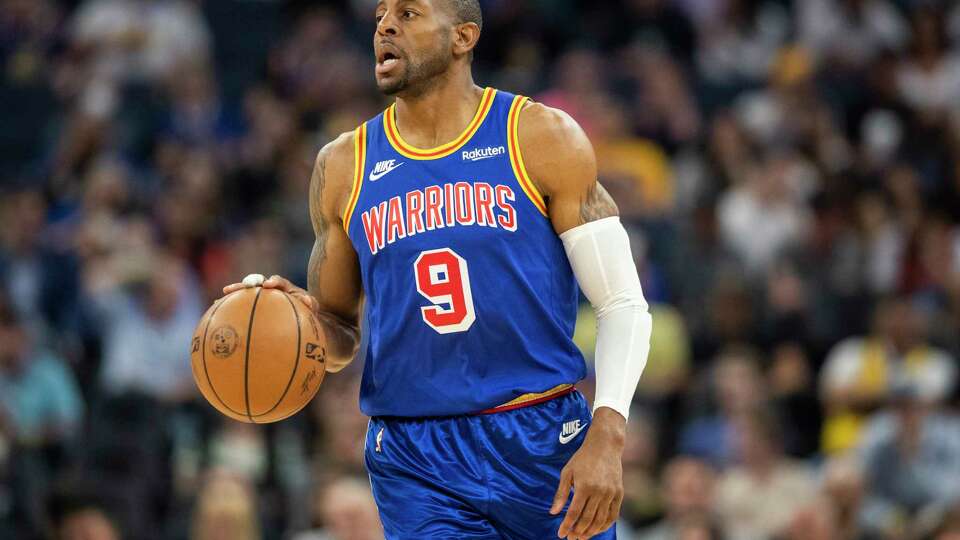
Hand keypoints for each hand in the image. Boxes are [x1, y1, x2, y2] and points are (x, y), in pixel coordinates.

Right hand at [223, 274, 318, 314]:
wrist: (301, 314)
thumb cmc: (307, 309)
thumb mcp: (312, 306)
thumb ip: (311, 303)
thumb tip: (308, 301)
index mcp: (284, 286)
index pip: (278, 281)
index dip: (273, 281)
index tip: (268, 285)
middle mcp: (270, 288)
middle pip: (257, 280)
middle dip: (250, 281)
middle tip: (247, 285)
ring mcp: (260, 295)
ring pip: (246, 290)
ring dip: (236, 289)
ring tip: (224, 292)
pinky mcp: (252, 302)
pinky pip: (240, 302)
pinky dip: (230, 303)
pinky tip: (217, 305)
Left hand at [551, 407, 624, 538]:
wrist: (605, 446)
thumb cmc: (583, 458)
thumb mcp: (567, 472)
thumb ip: (561, 493)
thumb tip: (553, 512)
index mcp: (584, 486)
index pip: (574, 512)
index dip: (567, 525)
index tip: (561, 534)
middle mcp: (599, 491)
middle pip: (587, 519)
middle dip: (577, 532)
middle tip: (571, 538)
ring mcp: (611, 493)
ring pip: (600, 520)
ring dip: (590, 531)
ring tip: (582, 537)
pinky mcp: (619, 493)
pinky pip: (613, 515)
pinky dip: (605, 525)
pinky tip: (597, 529)